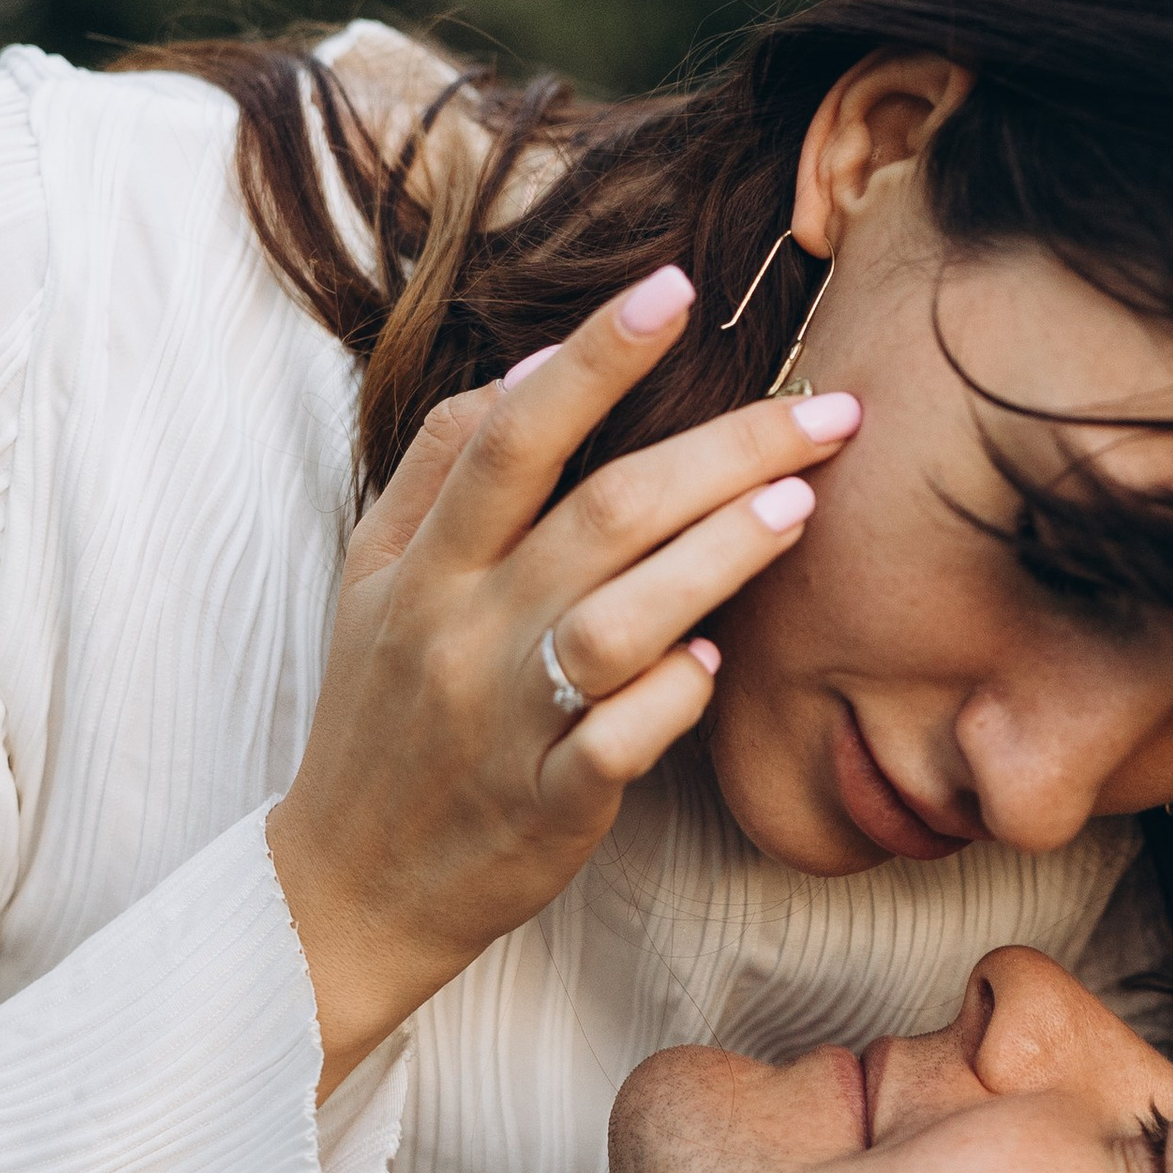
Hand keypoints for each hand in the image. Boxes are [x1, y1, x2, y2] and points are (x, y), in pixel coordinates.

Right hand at [267, 266, 859, 1084]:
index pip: (507, 431)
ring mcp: (506, 721)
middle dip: (726, 447)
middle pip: (601, 512)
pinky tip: (718, 662)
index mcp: (418, 562)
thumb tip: (536, 365)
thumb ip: (439, 468)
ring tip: (801, 503)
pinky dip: (676, 694)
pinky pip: (623, 740)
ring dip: (723, 555)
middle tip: (829, 407)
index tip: (673, 287)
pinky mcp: (548, 805)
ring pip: (624, 620)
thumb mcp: (373, 579)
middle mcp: (460, 630)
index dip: (593, 356)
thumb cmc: (383, 713)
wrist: (344, 885)